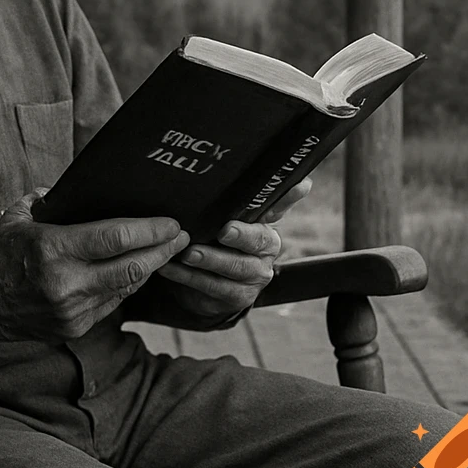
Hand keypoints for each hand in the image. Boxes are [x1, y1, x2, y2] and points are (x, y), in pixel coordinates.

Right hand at [0, 189, 190, 343]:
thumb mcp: (19, 218)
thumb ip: (51, 201)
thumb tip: (80, 188)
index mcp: (51, 250)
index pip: (115, 239)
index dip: (150, 231)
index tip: (171, 222)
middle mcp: (64, 284)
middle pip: (132, 267)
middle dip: (163, 251)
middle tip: (182, 236)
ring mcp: (71, 311)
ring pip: (127, 287)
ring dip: (151, 268)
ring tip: (168, 251)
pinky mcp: (74, 328)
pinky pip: (112, 303)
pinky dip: (128, 285)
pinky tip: (139, 270)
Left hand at [155, 178, 312, 323]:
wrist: (211, 283)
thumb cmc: (217, 240)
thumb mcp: (223, 217)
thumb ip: (234, 196)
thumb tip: (262, 169)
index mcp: (265, 224)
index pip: (279, 206)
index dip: (289, 196)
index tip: (299, 184)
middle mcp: (266, 250)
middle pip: (258, 240)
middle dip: (240, 235)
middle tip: (223, 231)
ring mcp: (254, 276)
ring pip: (234, 268)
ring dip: (208, 260)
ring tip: (187, 252)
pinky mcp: (237, 297)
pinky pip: (211, 287)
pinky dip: (187, 277)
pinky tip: (168, 267)